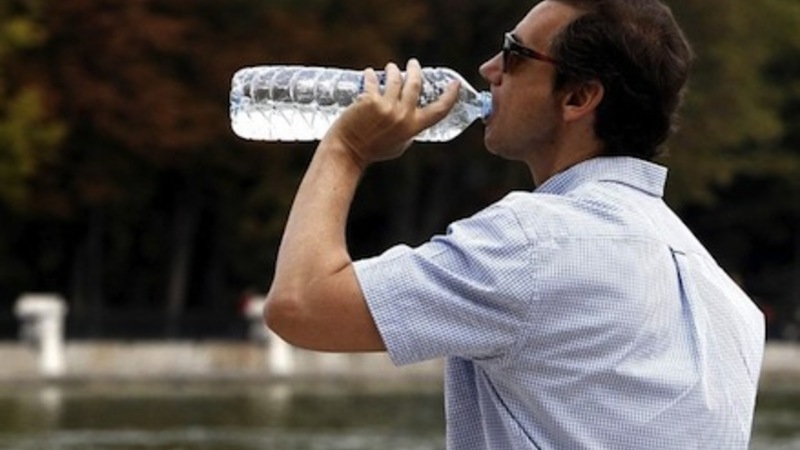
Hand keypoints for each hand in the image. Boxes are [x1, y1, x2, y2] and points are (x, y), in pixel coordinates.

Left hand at [322, 58, 459, 168]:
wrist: (348, 151)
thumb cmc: (373, 150)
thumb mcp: (399, 145)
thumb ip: (409, 130)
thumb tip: (413, 116)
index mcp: (413, 127)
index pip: (440, 110)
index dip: (450, 96)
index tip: (454, 84)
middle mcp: (402, 116)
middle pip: (415, 84)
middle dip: (415, 70)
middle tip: (413, 64)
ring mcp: (386, 107)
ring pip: (395, 78)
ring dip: (393, 70)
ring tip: (391, 68)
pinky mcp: (369, 100)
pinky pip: (373, 81)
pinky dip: (370, 76)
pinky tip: (369, 74)